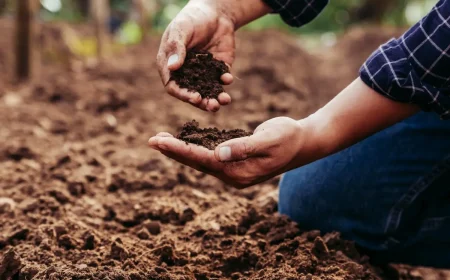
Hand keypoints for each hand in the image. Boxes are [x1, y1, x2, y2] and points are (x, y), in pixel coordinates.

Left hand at [148, 117, 304, 187]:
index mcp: (239, 172)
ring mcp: (233, 170)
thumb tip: (219, 153)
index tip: (160, 142)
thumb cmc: (288, 138)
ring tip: (160, 140)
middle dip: (173, 151)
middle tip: (151, 140)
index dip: (180, 150)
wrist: (302, 143)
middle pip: (196, 163)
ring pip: (200, 160)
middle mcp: (233, 175)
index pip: (203, 160)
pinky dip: (194, 147)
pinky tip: (182, 141)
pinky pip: (209, 155)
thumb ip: (244, 146)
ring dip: (180, 150)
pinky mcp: (234, 161)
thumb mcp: (269, 139)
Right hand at [157, 0, 234, 111]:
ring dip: (215, 98)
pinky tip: (228, 78)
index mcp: (171, 65)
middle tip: (212, 106)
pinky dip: (225, 81)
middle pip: (191, 93)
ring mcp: (203, 72)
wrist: (215, 12)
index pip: (173, 85)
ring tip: (224, 101)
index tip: (194, 98)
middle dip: (202, 102)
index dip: (183, 94)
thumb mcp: (181, 30)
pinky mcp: (218, 68)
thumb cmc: (191, 18)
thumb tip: (172, 67)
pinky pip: (221, 79)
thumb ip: (176, 48)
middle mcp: (186, 72)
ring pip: (208, 90)